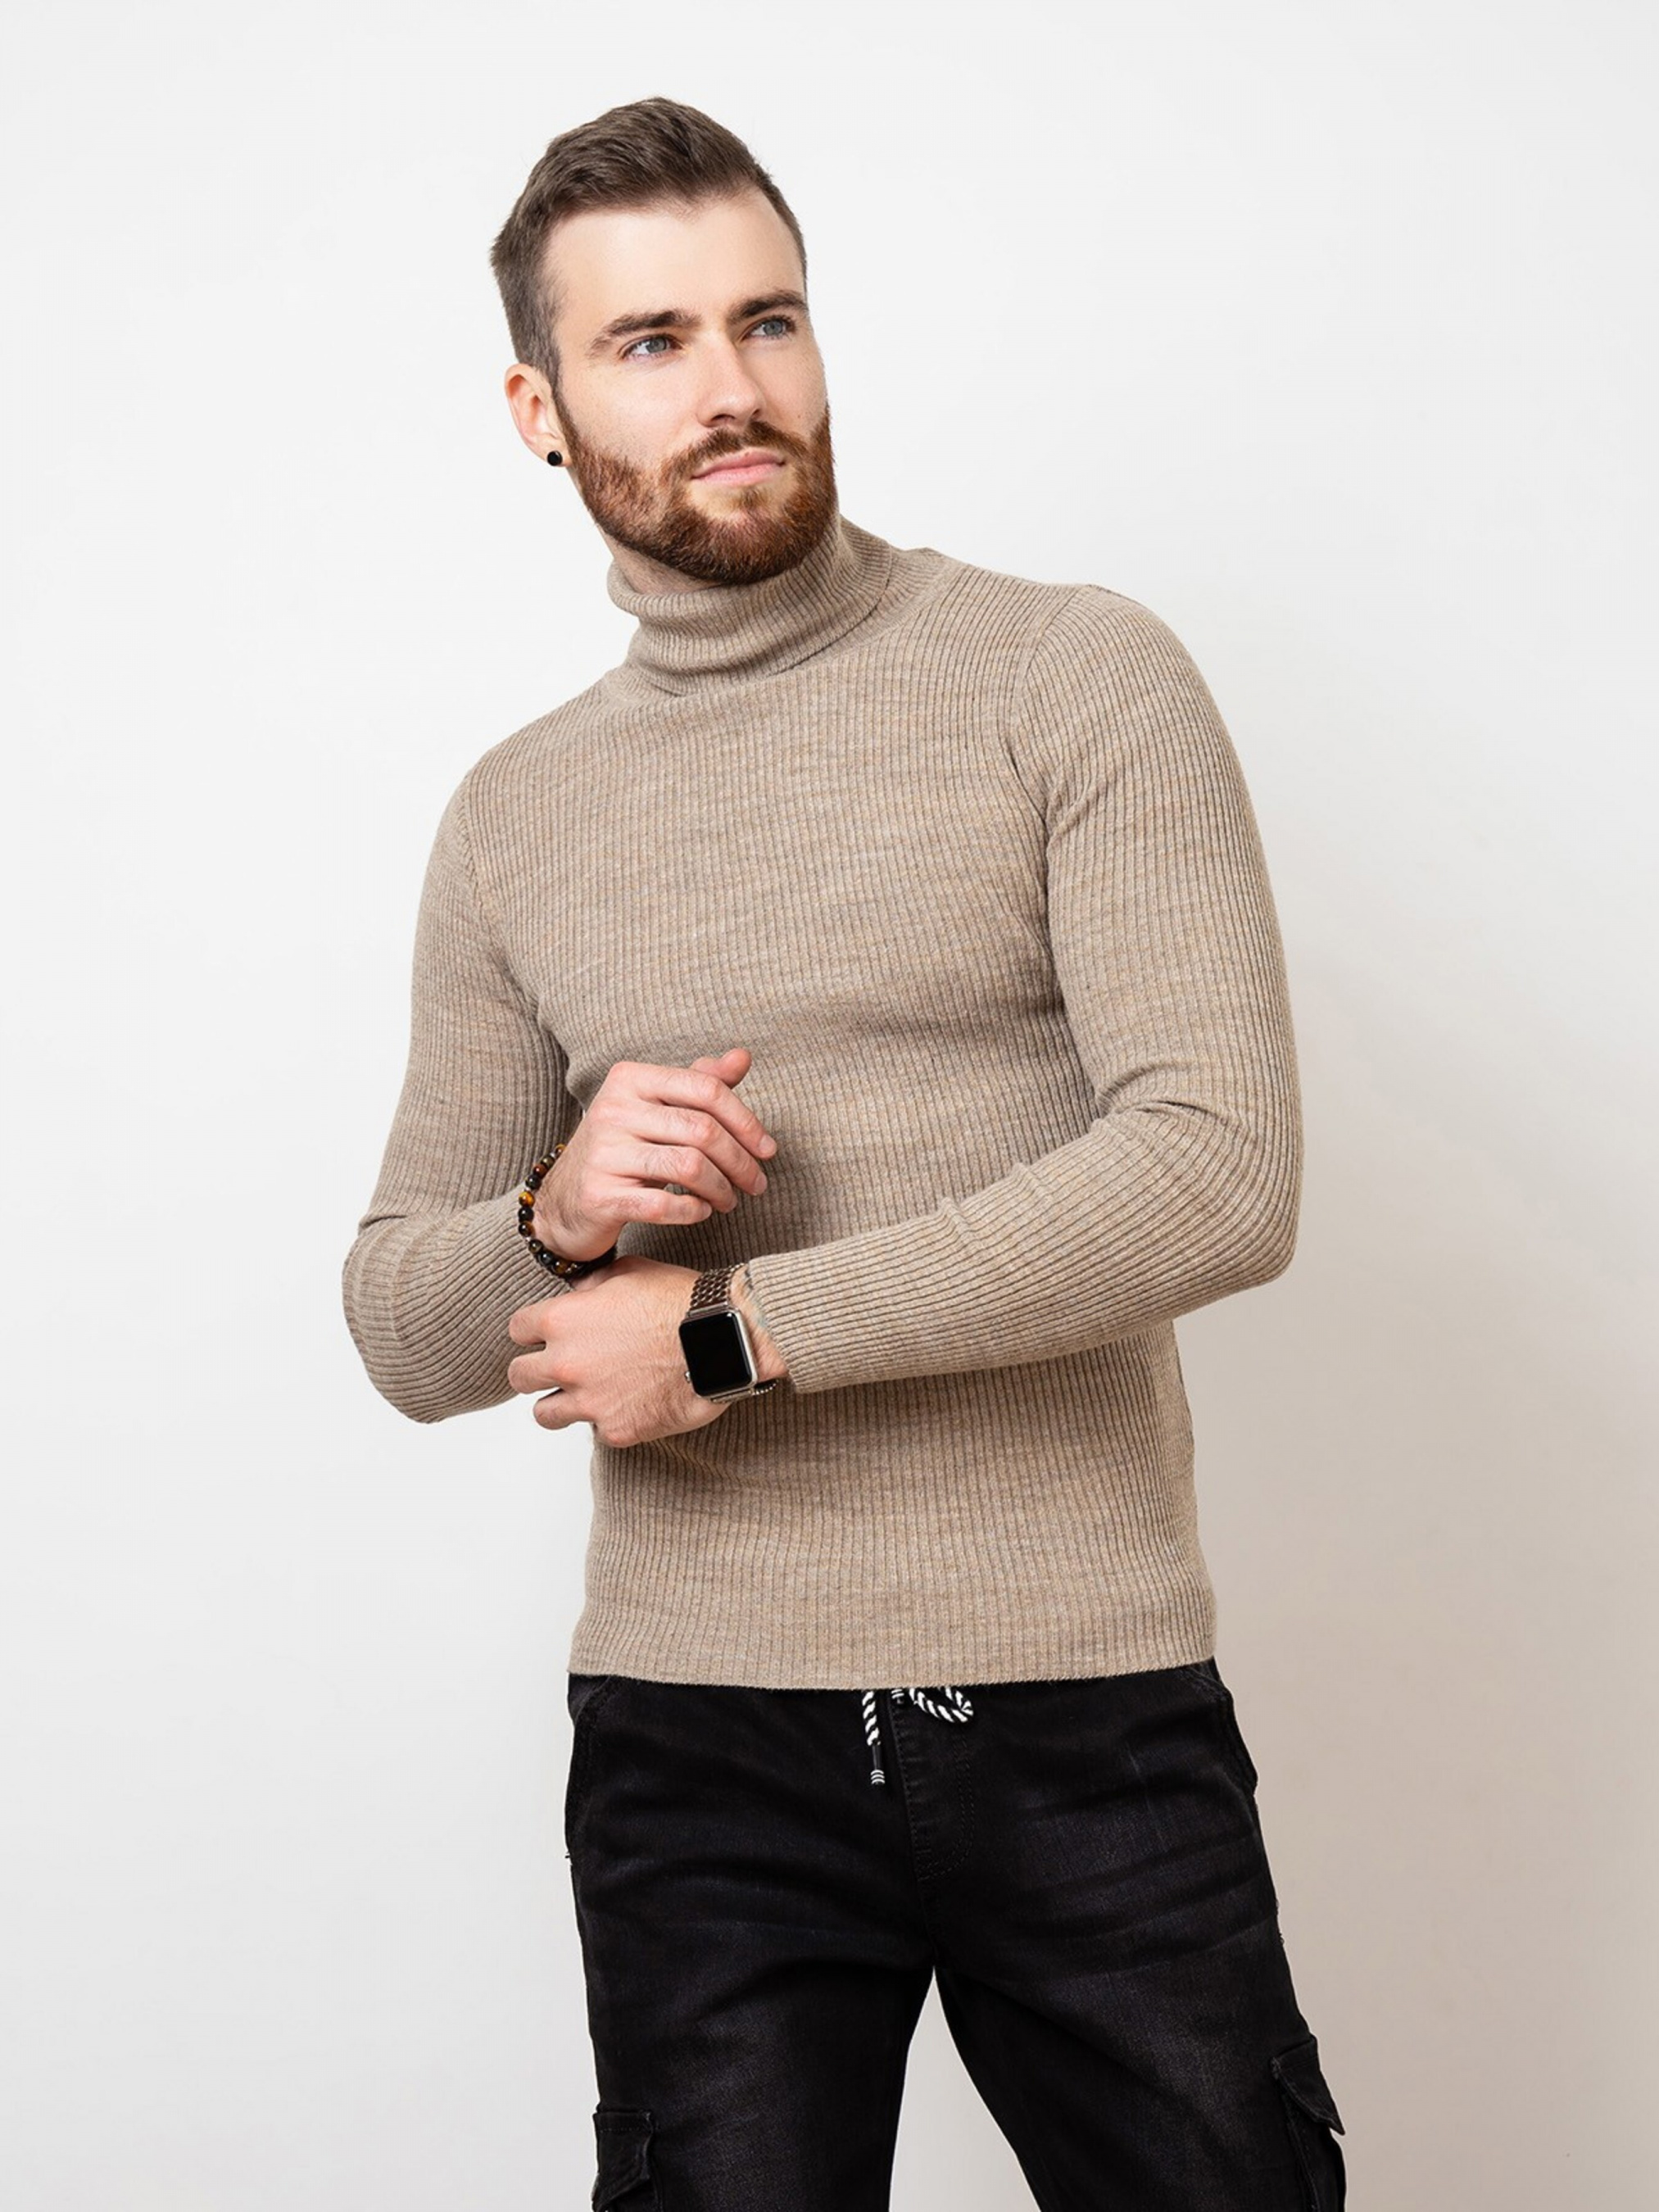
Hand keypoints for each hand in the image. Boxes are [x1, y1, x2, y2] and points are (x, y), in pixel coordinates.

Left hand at [507, 1256, 734, 1448]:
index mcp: (562, 1320)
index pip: (517, 1330)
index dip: (533, 1331)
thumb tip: (579, 1291)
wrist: (723, 1339)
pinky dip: (608, 1419)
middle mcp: (566, 1363)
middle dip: (536, 1369)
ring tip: (586, 1393)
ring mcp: (588, 1402)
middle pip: (519, 1376)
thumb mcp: (630, 1272)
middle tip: (561, 1365)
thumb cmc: (681, 1302)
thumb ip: (593, 1284)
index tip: (546, 1334)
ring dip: (560, 1402)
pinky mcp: (615, 1430)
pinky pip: (596, 1430)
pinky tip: (630, 1403)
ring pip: (544, 1413)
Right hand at [534, 1048, 777, 1261]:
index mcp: (630, 1079)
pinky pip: (662, 1204)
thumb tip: (743, 1057)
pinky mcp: (599, 1195)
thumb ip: (699, 1083)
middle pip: (703, 1129)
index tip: (768, 1150)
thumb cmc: (624, 1148)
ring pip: (689, 1166)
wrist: (564, 1199)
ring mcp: (604, 1153)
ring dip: (722, 1189)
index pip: (706, 1089)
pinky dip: (692, 1211)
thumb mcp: (658, 1109)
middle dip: (741, 1161)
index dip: (747, 1121)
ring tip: (729, 1201)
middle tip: (757, 1184)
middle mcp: (613, 1109)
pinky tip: (700, 1211)